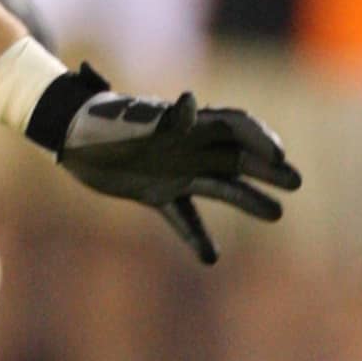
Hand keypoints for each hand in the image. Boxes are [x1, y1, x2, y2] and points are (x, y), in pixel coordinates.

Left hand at [28, 64, 300, 264]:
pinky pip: (183, 216)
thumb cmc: (98, 120)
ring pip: (219, 186)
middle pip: (237, 156)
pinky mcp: (156, 192)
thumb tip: (191, 103)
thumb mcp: (130, 118)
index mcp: (187, 123)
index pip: (234, 125)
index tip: (277, 155)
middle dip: (266, 168)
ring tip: (277, 214)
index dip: (258, 138)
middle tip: (295, 182)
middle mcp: (187, 146)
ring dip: (247, 200)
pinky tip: (210, 258)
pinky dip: (196, 236)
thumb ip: (164, 118)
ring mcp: (175, 170)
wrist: (66, 134)